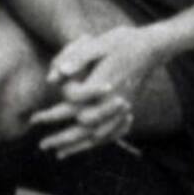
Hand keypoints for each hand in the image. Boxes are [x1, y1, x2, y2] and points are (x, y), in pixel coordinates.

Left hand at [31, 26, 160, 156]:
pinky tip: (85, 147)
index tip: (46, 93)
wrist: (151, 46)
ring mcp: (121, 108)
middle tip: (42, 145)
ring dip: (77, 145)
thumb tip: (55, 75)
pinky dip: (97, 142)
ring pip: (98, 134)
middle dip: (61, 137)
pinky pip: (111, 132)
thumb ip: (78, 58)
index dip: (60, 96)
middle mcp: (112, 100)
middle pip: (83, 126)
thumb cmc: (123, 42)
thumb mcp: (100, 43)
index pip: (74, 99)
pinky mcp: (126, 109)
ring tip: (58, 153)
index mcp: (103, 83)